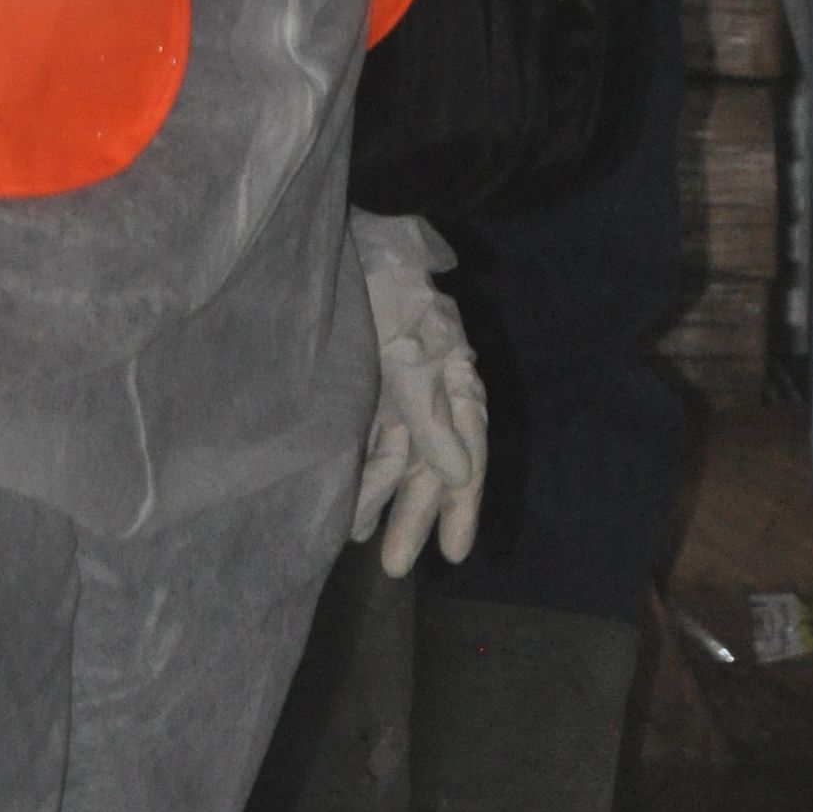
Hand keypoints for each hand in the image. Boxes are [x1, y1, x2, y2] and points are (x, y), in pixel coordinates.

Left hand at [348, 219, 487, 574]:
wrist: (348, 244)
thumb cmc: (392, 291)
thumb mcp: (413, 350)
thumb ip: (431, 412)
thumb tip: (457, 472)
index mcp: (456, 384)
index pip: (466, 457)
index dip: (460, 506)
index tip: (454, 552)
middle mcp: (431, 397)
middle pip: (429, 468)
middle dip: (415, 516)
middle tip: (394, 567)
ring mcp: (395, 395)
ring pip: (396, 461)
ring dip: (380, 501)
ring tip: (363, 543)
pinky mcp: (365, 390)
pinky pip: (366, 443)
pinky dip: (358, 475)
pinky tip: (345, 511)